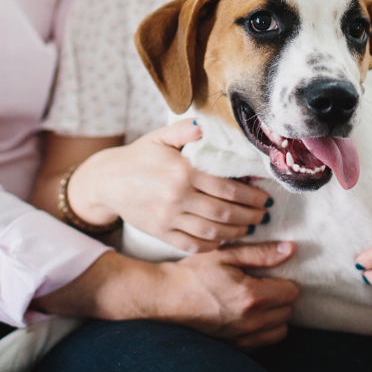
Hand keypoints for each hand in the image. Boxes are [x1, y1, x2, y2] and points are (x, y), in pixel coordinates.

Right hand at [67, 120, 270, 252]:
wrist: (106, 181)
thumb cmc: (138, 157)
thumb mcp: (160, 137)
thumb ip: (185, 131)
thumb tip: (206, 126)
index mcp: (182, 172)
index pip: (227, 188)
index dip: (250, 196)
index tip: (264, 198)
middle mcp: (177, 198)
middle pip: (224, 213)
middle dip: (249, 216)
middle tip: (262, 216)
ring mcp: (168, 219)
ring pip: (211, 232)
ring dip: (235, 233)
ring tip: (248, 228)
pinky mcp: (161, 233)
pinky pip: (192, 245)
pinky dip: (212, 246)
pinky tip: (223, 240)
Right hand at [160, 241, 300, 349]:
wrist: (167, 298)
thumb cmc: (195, 273)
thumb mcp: (226, 255)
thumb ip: (261, 254)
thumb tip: (290, 250)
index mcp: (252, 297)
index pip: (292, 292)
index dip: (285, 281)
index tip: (271, 276)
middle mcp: (251, 322)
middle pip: (288, 312)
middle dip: (281, 298)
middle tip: (264, 286)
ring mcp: (242, 338)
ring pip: (280, 330)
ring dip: (275, 316)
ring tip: (258, 303)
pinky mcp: (235, 347)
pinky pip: (264, 342)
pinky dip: (263, 330)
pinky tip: (248, 316)